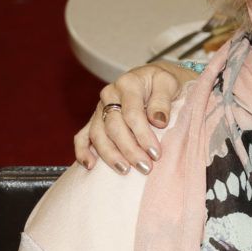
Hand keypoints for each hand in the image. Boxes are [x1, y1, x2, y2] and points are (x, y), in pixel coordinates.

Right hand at [75, 62, 191, 173]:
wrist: (154, 80)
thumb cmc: (163, 83)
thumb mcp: (169, 84)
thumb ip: (162, 101)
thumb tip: (158, 121)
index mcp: (128, 84)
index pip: (132, 114)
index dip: (143, 136)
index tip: (156, 154)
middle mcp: (110, 95)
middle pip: (114, 126)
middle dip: (129, 149)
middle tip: (145, 167)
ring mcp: (99, 108)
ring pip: (98, 134)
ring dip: (110, 155)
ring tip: (125, 170)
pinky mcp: (95, 120)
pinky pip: (82, 136)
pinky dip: (83, 151)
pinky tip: (89, 166)